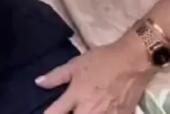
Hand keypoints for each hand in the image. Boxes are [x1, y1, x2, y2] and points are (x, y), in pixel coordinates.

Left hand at [36, 36, 154, 113]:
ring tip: (84, 110)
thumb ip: (56, 76)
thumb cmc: (101, 60)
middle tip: (69, 110)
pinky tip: (99, 112)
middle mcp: (89, 111)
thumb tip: (38, 83)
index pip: (54, 113)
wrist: (132, 62)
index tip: (45, 113)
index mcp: (76, 96)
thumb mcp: (76, 64)